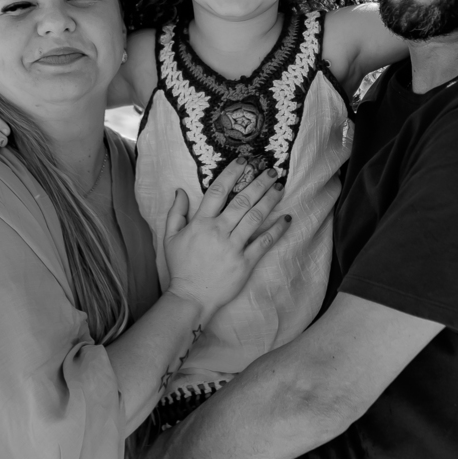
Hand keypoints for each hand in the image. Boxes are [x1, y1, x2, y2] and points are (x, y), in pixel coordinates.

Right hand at [163, 160, 288, 321]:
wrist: (191, 297)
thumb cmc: (181, 267)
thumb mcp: (170, 237)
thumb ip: (176, 213)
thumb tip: (181, 191)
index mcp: (201, 223)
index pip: (218, 191)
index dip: (232, 174)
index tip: (244, 161)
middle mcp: (219, 231)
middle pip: (242, 201)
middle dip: (258, 183)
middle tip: (272, 170)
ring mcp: (233, 247)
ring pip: (254, 217)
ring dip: (269, 200)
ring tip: (280, 186)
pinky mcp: (245, 262)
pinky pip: (264, 243)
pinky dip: (277, 230)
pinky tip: (286, 218)